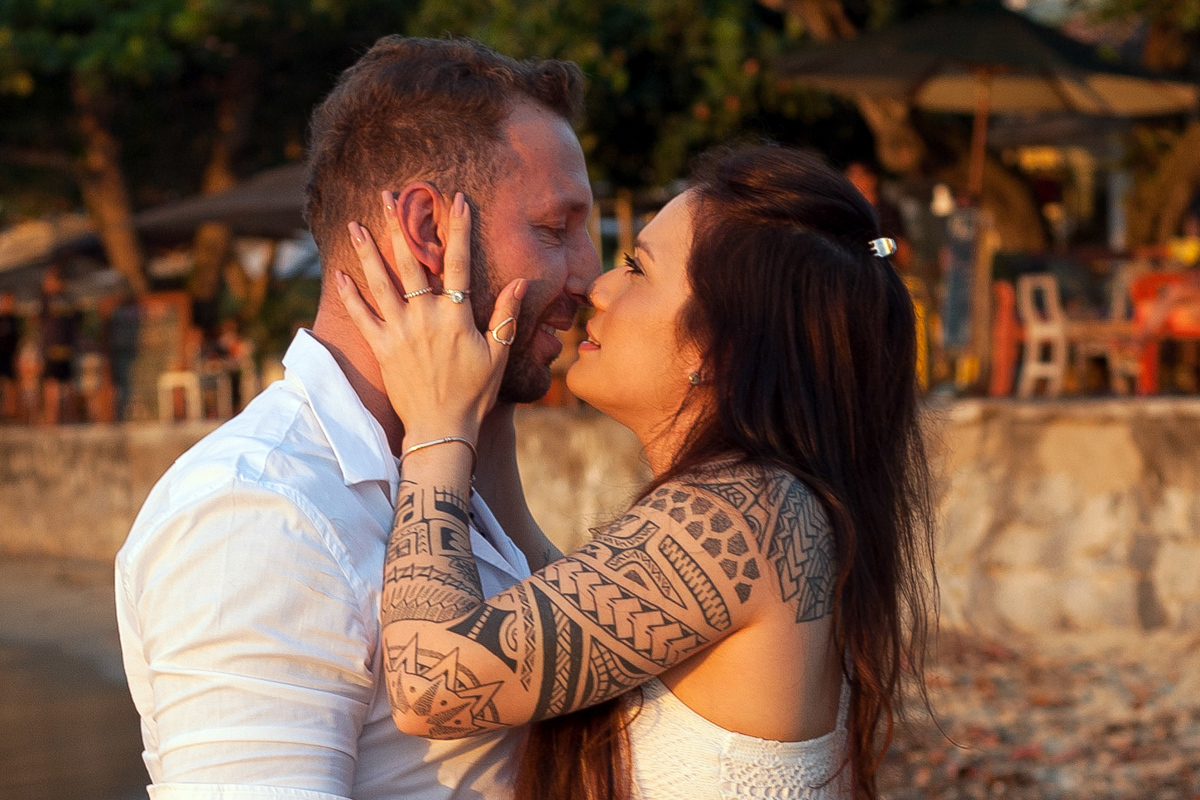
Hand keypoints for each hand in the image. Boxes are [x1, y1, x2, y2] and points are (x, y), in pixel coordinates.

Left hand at [337, 191, 525, 444]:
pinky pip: (361, 315)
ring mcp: (400, 331)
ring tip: (355, 223)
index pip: (459, 262)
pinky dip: (349, 294)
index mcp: (456, 316)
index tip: (456, 199)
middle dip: (400, 225)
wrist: (441, 428)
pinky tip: (339, 272)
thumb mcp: (499, 354)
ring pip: (381, 282)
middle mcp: (425, 317)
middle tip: (388, 196)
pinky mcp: (382, 347)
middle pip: (410, 262)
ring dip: (367, 250)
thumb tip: (521, 281)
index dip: (457, 228)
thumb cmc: (475, 393)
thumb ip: (507, 315)